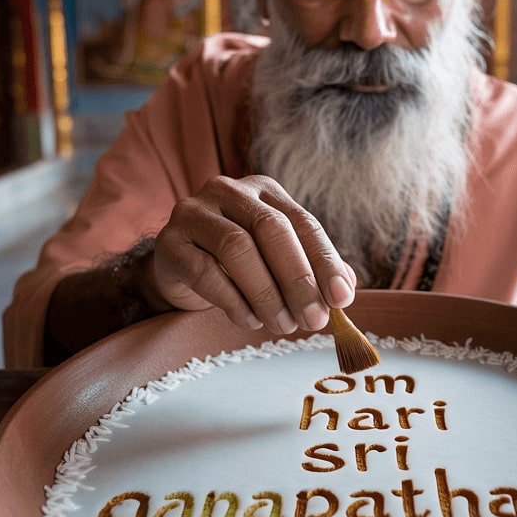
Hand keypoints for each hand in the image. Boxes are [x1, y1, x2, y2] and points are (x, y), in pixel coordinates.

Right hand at [152, 174, 355, 335]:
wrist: (179, 267)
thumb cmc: (238, 263)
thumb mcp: (277, 260)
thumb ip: (312, 269)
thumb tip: (346, 291)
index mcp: (265, 191)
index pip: (303, 222)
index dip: (325, 261)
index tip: (342, 299)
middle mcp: (229, 192)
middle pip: (271, 229)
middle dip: (298, 279)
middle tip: (313, 319)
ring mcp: (195, 213)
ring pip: (238, 248)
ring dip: (266, 293)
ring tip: (283, 324)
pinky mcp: (170, 242)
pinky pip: (204, 271)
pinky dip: (233, 301)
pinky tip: (250, 320)